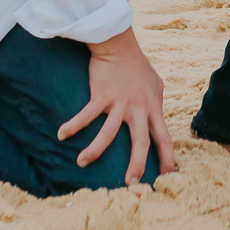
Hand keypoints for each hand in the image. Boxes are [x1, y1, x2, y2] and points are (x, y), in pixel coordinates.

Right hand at [58, 26, 174, 184]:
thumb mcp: (155, 84)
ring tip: (81, 163)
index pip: (164, 137)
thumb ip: (156, 102)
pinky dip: (73, 126)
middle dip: (137, 165)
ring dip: (95, 151)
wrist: (119, 45)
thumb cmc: (137, 64)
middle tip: (131, 184)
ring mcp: (120, 103)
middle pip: (141, 142)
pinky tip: (62, 135)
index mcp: (152, 108)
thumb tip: (157, 114)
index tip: (167, 176)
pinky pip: (86, 115)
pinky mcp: (102, 96)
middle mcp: (138, 108)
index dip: (167, 158)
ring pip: (109, 134)